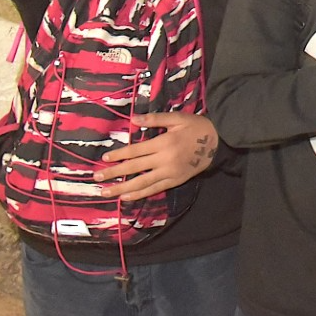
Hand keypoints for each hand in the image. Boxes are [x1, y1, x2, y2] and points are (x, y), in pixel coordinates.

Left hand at [94, 112, 217, 198]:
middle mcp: (164, 160)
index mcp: (163, 142)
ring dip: (122, 188)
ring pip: (142, 183)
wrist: (218, 142)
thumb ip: (155, 119)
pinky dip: (139, 194)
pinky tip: (126, 197)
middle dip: (114, 173)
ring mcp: (169, 172)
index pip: (135, 151)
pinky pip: (154, 189)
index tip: (104, 158)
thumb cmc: (196, 127)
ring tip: (107, 192)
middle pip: (134, 168)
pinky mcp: (175, 181)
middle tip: (97, 178)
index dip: (119, 155)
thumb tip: (133, 119)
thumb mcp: (178, 118)